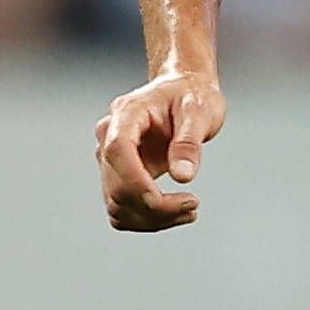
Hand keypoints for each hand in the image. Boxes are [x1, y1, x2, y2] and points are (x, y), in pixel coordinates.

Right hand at [95, 69, 223, 230]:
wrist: (183, 89)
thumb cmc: (191, 95)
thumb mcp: (200, 111)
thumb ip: (190, 142)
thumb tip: (182, 175)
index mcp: (127, 114)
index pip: (117, 151)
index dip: (135, 181)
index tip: (163, 201)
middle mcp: (110, 136)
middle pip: (117, 186)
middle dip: (154, 207)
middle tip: (193, 205)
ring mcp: (111, 158)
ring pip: (117, 205)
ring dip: (151, 219)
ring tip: (189, 211)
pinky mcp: (119, 175)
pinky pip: (123, 208)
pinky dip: (147, 219)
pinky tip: (175, 212)